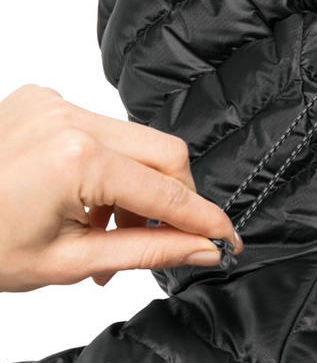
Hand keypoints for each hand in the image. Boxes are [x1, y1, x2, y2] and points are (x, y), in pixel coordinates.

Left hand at [0, 85, 242, 292]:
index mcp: (76, 159)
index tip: (228, 240)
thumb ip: (145, 252)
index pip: (167, 193)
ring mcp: (54, 102)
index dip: (204, 221)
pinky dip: (107, 169)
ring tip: (105, 235)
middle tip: (156, 245)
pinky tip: (83, 203)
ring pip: (136, 143)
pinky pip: (102, 131)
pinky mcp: (43, 99)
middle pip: (164, 154)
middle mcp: (69, 117)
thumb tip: (200, 249)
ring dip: (136, 190)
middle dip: (173, 202)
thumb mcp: (67, 263)